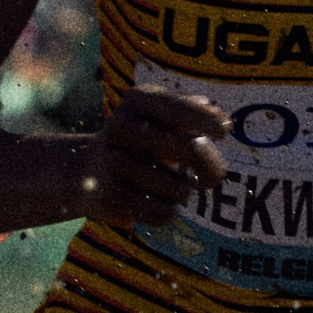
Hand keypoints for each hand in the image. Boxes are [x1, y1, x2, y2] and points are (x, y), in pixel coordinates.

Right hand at [79, 84, 225, 226]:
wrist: (87, 169)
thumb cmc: (140, 141)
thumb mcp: (159, 115)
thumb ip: (189, 111)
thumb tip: (219, 118)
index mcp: (139, 101)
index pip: (178, 109)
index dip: (204, 120)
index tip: (224, 130)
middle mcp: (121, 125)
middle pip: (190, 149)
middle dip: (210, 168)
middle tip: (210, 179)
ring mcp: (112, 160)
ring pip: (178, 188)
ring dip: (182, 192)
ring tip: (168, 186)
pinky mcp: (109, 195)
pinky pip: (161, 212)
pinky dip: (165, 211)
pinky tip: (153, 202)